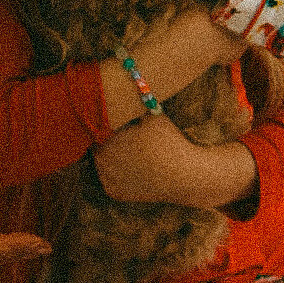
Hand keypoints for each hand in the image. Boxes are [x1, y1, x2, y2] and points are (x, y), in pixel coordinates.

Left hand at [94, 117, 258, 208]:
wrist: (186, 176)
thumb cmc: (169, 142)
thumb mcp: (151, 115)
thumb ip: (134, 103)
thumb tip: (124, 89)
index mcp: (105, 139)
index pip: (98, 126)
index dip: (108, 122)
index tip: (119, 121)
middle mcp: (100, 161)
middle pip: (97, 144)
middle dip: (108, 139)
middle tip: (125, 136)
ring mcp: (106, 179)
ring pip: (101, 162)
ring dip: (110, 156)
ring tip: (130, 151)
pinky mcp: (114, 193)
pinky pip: (109, 178)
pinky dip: (117, 173)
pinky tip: (132, 167)